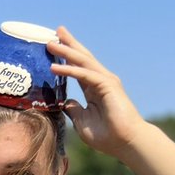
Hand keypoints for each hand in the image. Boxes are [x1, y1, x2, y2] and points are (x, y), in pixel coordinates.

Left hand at [49, 26, 147, 157]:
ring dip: (66, 52)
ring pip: (82, 62)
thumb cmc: (107, 136)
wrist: (125, 143)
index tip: (54, 46)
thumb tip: (66, 103)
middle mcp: (100, 80)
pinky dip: (69, 70)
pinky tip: (55, 67)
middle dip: (68, 44)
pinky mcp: (107, 86)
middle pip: (81, 58)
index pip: (77, 68)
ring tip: (50, 43)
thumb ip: (74, 110)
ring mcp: (105, 81)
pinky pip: (85, 75)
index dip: (66, 56)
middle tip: (54, 31)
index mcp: (93, 88)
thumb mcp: (82, 121)